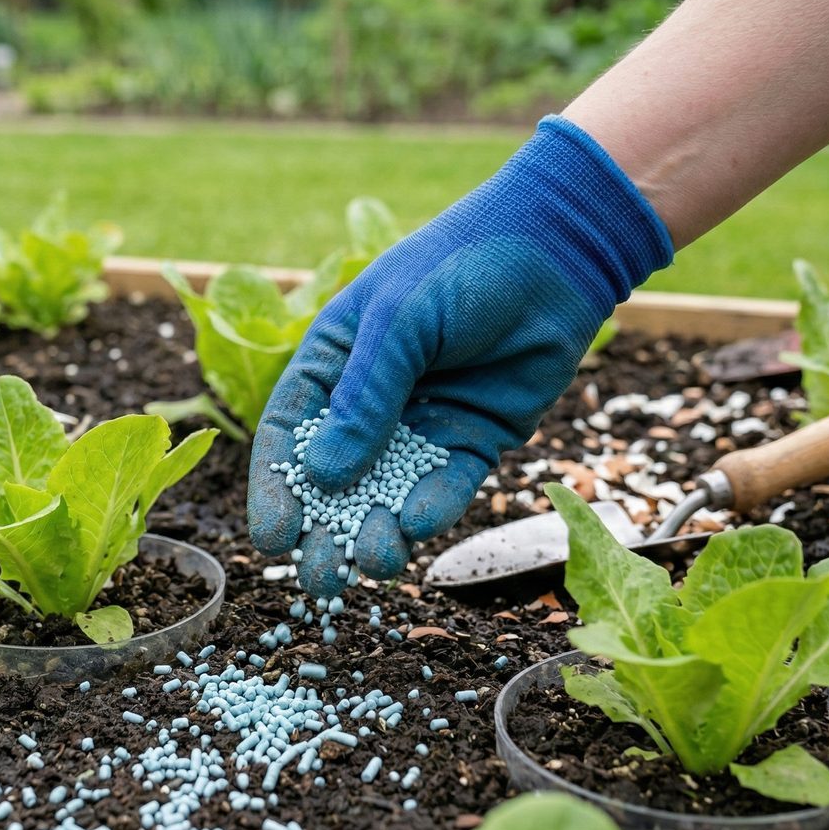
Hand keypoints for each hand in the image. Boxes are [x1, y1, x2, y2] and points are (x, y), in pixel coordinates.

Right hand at [247, 116, 672, 597]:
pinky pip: (445, 488)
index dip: (277, 486)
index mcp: (333, 363)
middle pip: (333, 478)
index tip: (272, 537)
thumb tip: (321, 475)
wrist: (556, 251)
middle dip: (324, 529)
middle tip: (318, 578)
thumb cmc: (459, 267)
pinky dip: (432, 510)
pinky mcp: (473, 442)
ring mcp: (422, 425)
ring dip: (376, 531)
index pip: (288, 433)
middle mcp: (370, 401)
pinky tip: (418, 526)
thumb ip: (363, 399)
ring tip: (372, 562)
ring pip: (388, 493)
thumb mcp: (398, 324)